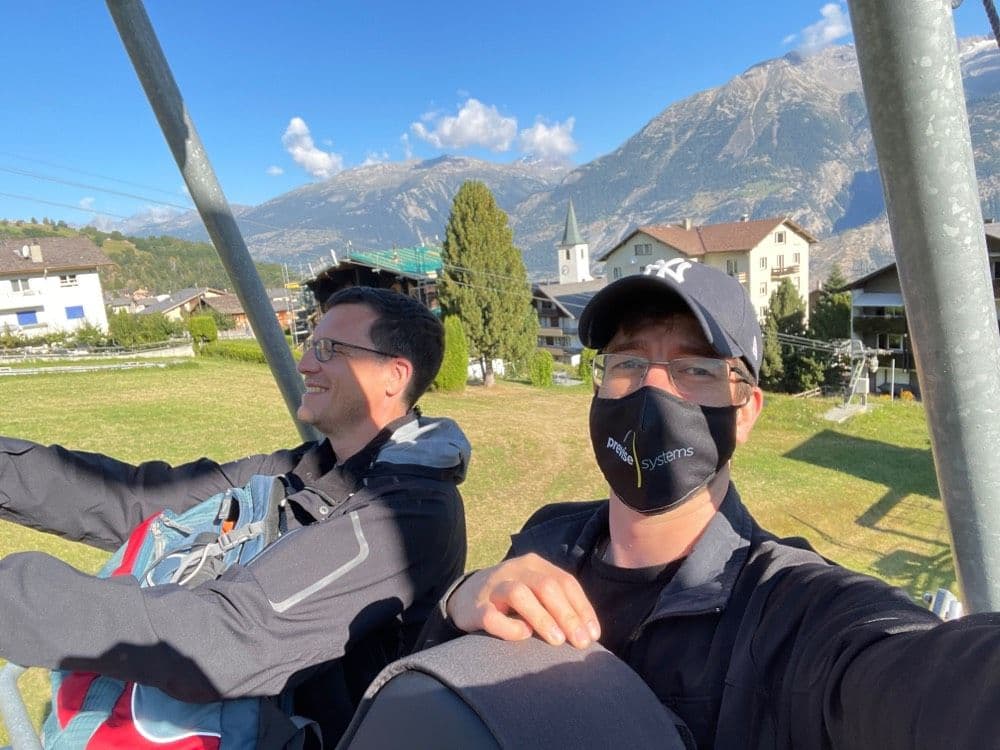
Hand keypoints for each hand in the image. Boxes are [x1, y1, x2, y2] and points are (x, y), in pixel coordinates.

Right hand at [447, 553, 600, 648]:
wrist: (465, 597)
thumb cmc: (511, 600)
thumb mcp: (535, 592)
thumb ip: (557, 603)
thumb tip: (588, 632)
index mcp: (534, 565)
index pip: (565, 582)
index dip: (582, 608)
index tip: (593, 634)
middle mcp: (515, 570)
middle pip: (546, 586)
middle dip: (568, 615)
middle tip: (581, 642)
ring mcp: (494, 587)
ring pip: (520, 594)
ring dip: (543, 618)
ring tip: (557, 641)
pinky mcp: (475, 608)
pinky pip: (493, 617)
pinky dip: (510, 627)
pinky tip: (523, 636)